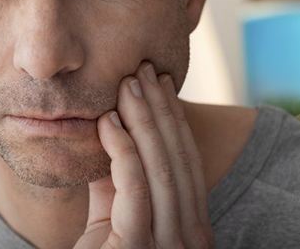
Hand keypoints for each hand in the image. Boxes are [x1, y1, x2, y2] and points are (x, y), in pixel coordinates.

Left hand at [73, 62, 213, 248]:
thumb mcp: (113, 218)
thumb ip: (115, 181)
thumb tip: (110, 132)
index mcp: (191, 227)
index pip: (186, 161)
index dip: (174, 120)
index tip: (161, 83)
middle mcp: (191, 236)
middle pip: (178, 158)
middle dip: (161, 110)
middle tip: (145, 69)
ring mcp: (169, 245)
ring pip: (161, 167)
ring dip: (144, 120)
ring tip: (129, 84)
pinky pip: (135, 187)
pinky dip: (123, 150)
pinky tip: (108, 121)